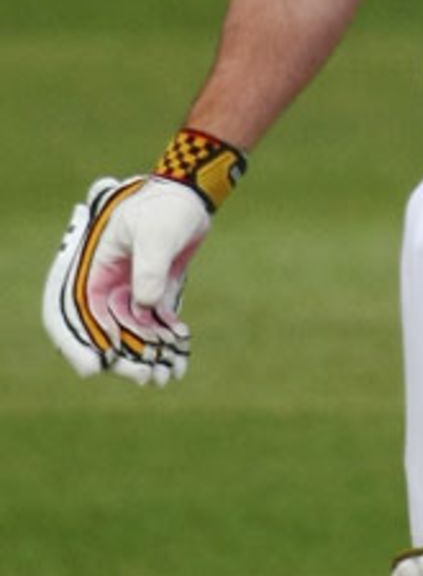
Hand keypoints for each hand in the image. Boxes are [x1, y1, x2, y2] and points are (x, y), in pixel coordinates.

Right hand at [42, 176, 210, 386]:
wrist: (189, 198)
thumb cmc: (164, 208)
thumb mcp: (154, 234)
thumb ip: (149, 268)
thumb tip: (145, 304)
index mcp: (95, 269)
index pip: (79, 312)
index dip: (82, 342)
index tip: (97, 366)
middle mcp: (110, 285)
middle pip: (107, 331)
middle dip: (123, 358)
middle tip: (145, 377)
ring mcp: (132, 291)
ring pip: (134, 333)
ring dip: (147, 357)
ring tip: (165, 377)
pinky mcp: (156, 294)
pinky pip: (156, 325)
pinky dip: (166, 343)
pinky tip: (180, 359)